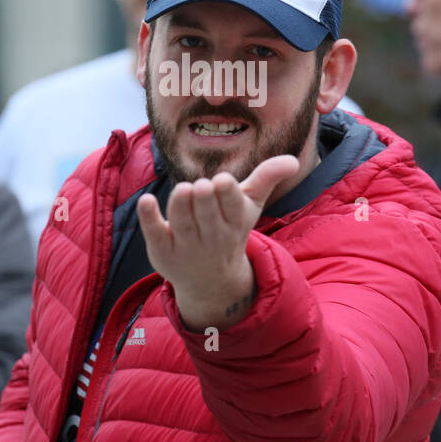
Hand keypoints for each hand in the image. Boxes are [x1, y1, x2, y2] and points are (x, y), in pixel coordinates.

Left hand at [137, 155, 298, 331]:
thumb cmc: (229, 229)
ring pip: (183, 223)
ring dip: (181, 206)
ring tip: (182, 190)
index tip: (222, 181)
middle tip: (200, 186)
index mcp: (234, 221)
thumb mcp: (250, 206)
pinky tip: (146, 201)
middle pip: (207, 215)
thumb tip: (294, 161)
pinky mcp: (162, 248)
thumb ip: (267, 178)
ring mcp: (185, 244)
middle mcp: (211, 235)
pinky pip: (155, 233)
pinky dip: (149, 218)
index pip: (232, 207)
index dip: (226, 195)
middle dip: (204, 199)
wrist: (210, 280)